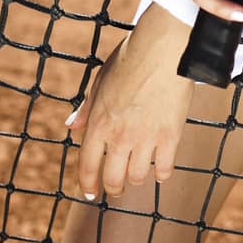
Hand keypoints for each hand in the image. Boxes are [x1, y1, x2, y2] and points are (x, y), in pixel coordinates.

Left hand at [67, 6, 194, 199]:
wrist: (163, 49)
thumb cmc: (130, 59)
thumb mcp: (100, 81)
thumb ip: (86, 108)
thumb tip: (71, 125)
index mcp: (99, 123)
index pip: (87, 165)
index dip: (87, 184)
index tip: (90, 194)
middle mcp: (120, 136)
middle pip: (113, 179)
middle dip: (113, 188)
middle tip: (116, 189)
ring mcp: (146, 138)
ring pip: (139, 176)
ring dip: (136, 179)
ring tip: (138, 175)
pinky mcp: (170, 136)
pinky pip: (165, 168)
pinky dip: (162, 174)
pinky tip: (161, 171)